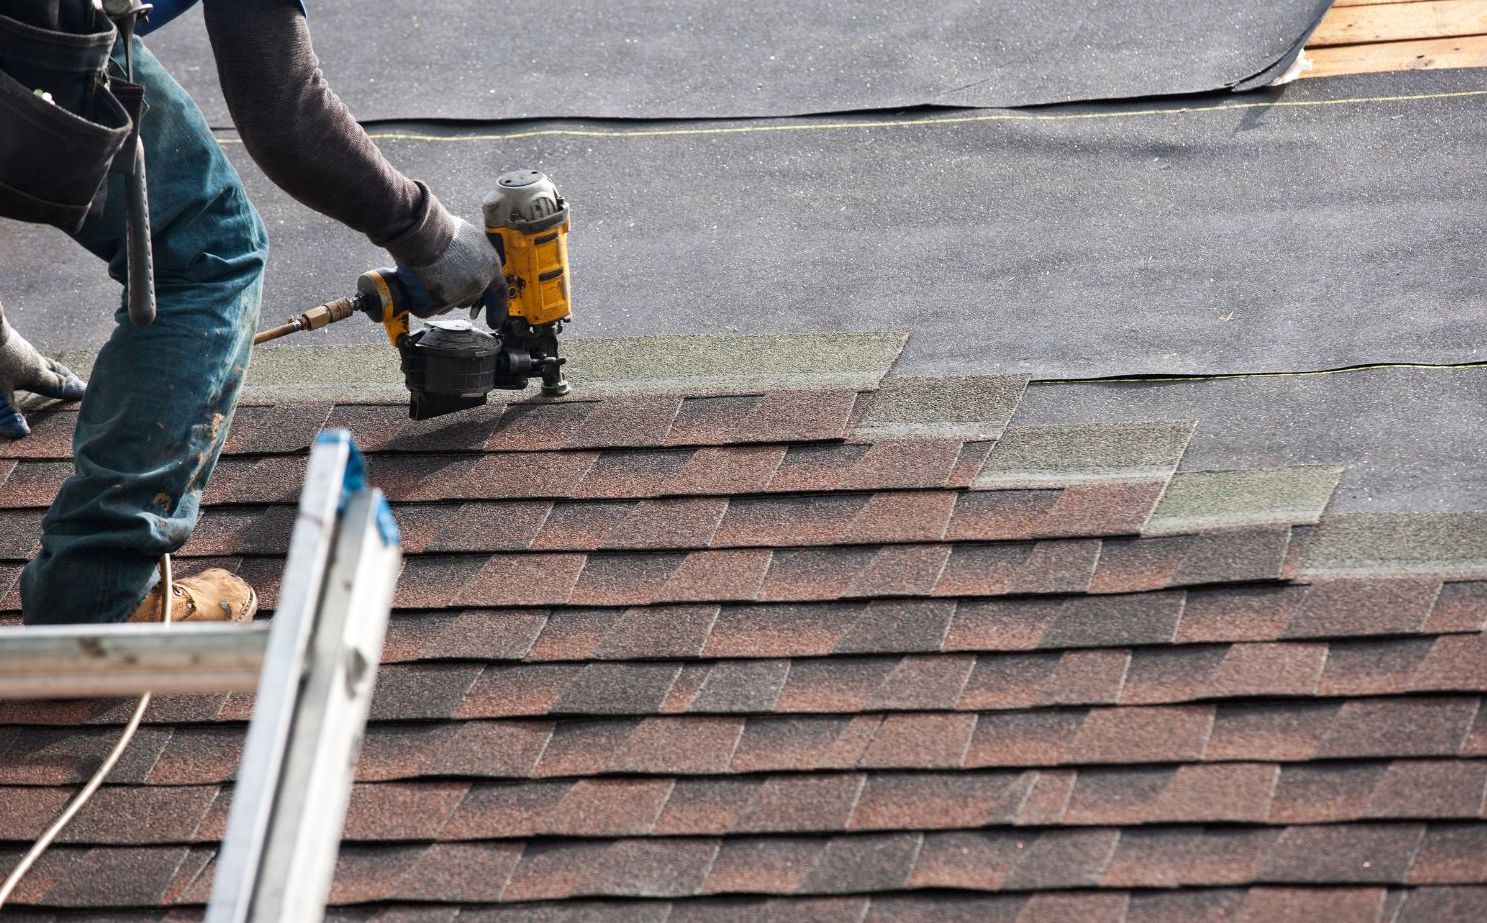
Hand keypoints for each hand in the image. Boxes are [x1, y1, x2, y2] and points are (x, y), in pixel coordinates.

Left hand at [0, 317, 85, 438]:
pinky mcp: (4, 337)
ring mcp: (18, 346)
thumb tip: (22, 433)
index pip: (58, 385)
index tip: (86, 392)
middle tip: (77, 381)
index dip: (71, 391)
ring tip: (49, 371)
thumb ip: (8, 412)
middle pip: (54, 368)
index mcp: (35, 373)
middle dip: (66, 376)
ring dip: (47, 366)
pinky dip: (27, 357)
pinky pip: (21, 350)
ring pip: (38, 358)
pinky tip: (18, 356)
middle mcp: (32, 359)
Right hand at [394, 218, 498, 317]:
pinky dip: (421, 302)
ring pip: (450, 304)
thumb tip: (470, 259)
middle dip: (458, 293)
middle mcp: (479, 283)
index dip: (497, 308)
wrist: (425, 234)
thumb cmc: (444, 229)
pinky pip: (429, 309)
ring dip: (439, 295)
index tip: (494, 322)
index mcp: (490, 266)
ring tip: (428, 273)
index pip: (499, 292)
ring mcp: (461, 294)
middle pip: (470, 299)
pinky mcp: (441, 301)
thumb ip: (475, 254)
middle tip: (443, 280)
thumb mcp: (470, 237)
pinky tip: (417, 288)